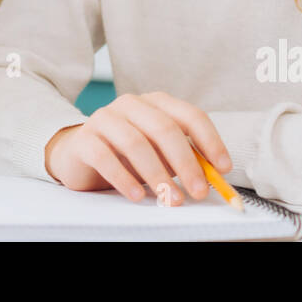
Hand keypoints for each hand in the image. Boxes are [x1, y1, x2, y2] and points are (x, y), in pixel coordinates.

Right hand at [43, 92, 232, 203]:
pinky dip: (124, 178)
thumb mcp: (159, 154)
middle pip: (163, 128)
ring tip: (169, 199)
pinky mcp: (84, 139)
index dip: (210, 141)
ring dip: (157, 174)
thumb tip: (213, 177)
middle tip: (198, 192)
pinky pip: (104, 156)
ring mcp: (105, 118)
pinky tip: (136, 195)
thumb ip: (184, 158)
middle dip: (185, 162)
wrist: (79, 154)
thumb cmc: (127, 155)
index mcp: (156, 103)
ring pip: (135, 143)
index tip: (223, 169)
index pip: (190, 115)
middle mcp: (131, 105)